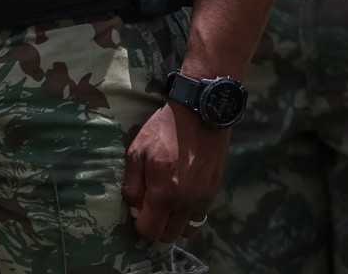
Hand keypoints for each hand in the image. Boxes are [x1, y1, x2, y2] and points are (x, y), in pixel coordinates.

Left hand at [122, 104, 230, 242]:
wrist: (201, 112)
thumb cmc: (163, 131)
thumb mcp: (137, 153)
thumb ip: (132, 187)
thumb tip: (136, 210)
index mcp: (163, 195)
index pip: (149, 232)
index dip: (140, 225)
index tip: (140, 210)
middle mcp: (186, 202)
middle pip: (169, 236)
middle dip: (158, 227)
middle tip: (153, 207)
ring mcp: (204, 197)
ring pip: (188, 229)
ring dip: (176, 222)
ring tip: (170, 204)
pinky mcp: (215, 189)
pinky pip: (201, 213)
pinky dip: (191, 211)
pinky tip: (185, 193)